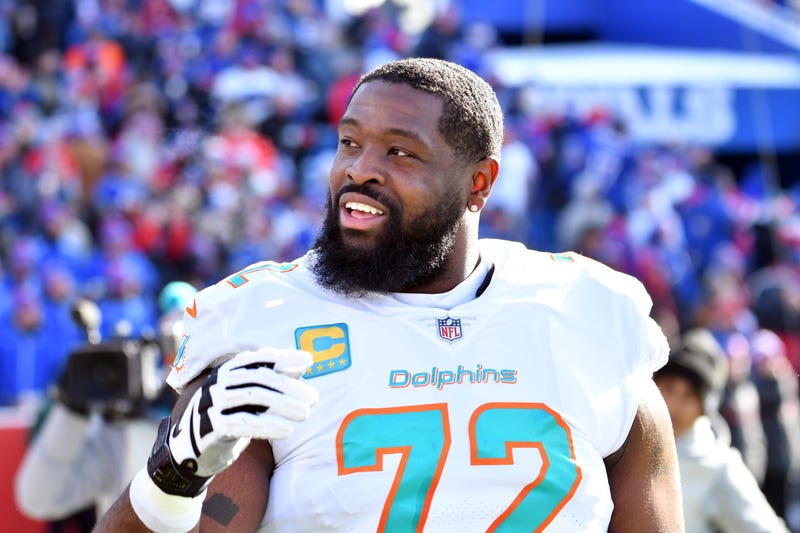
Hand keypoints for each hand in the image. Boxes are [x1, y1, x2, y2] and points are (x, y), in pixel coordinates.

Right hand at [167, 347, 318, 478]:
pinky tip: (287, 430)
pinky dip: (267, 426)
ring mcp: (211, 403)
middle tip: (314, 398)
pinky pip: (241, 423)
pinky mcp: (209, 427)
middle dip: (289, 387)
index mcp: (229, 370)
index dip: (284, 358)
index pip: (259, 359)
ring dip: (282, 405)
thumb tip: (307, 360)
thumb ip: (277, 377)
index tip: (309, 360)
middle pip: (258, 378)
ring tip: (305, 414)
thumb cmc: (233, 416)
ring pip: (251, 398)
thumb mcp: (253, 396)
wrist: (195, 451)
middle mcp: (219, 382)